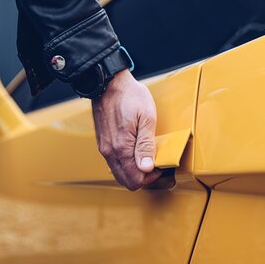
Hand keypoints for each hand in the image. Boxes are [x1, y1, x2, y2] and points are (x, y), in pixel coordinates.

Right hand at [92, 69, 161, 189]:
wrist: (108, 82)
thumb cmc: (130, 96)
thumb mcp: (146, 118)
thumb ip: (146, 145)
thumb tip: (147, 169)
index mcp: (121, 148)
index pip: (136, 180)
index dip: (152, 177)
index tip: (161, 165)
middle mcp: (109, 152)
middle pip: (127, 181)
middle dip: (144, 177)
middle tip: (156, 164)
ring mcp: (104, 148)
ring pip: (119, 173)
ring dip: (134, 171)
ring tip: (147, 156)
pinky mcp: (102, 143)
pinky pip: (114, 163)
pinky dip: (126, 163)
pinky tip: (136, 150)